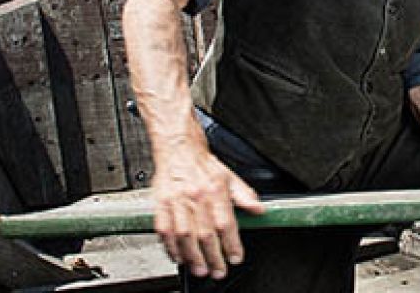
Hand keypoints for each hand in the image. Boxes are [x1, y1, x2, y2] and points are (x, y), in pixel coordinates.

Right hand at [151, 140, 263, 278]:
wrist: (178, 148)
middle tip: (218, 271)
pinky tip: (179, 256)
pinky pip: (164, 230)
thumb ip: (245, 195)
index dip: (231, 243)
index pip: (226, 222)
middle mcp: (196, 197)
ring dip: (192, 256)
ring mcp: (176, 201)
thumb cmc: (203, 165)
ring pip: (184, 235)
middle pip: (205, 233)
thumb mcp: (230, 176)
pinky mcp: (161, 204)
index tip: (235, 257)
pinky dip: (171, 247)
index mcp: (215, 190)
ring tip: (200, 269)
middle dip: (213, 257)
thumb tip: (259, 210)